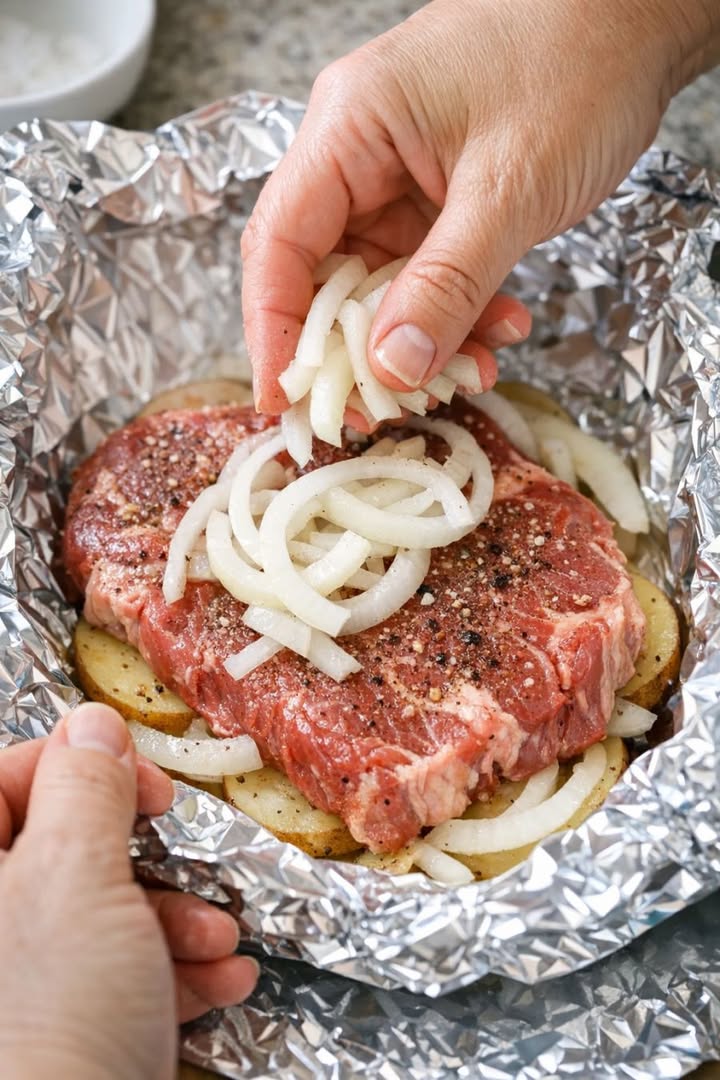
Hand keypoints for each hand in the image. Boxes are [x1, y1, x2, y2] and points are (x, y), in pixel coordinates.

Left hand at [0, 704, 257, 1079]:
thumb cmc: (49, 1020)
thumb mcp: (78, 878)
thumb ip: (86, 787)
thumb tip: (91, 724)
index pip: (2, 777)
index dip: (79, 768)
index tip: (142, 789)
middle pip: (60, 850)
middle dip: (143, 858)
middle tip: (189, 861)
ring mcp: (14, 985)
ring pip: (93, 918)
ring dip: (170, 922)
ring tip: (219, 941)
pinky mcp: (52, 1031)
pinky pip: (105, 980)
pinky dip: (165, 975)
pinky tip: (219, 983)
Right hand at [242, 0, 718, 413]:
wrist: (636, 20)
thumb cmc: (576, 65)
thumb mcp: (507, 191)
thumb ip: (445, 286)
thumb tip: (392, 370)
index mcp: (348, 128)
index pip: (278, 242)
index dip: (271, 330)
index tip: (281, 400)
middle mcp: (358, 154)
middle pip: (320, 272)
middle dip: (350, 350)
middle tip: (377, 411)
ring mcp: (397, 176)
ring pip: (378, 284)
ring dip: (417, 340)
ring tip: (467, 374)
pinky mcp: (437, 198)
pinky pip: (425, 273)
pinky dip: (454, 313)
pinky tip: (497, 332)